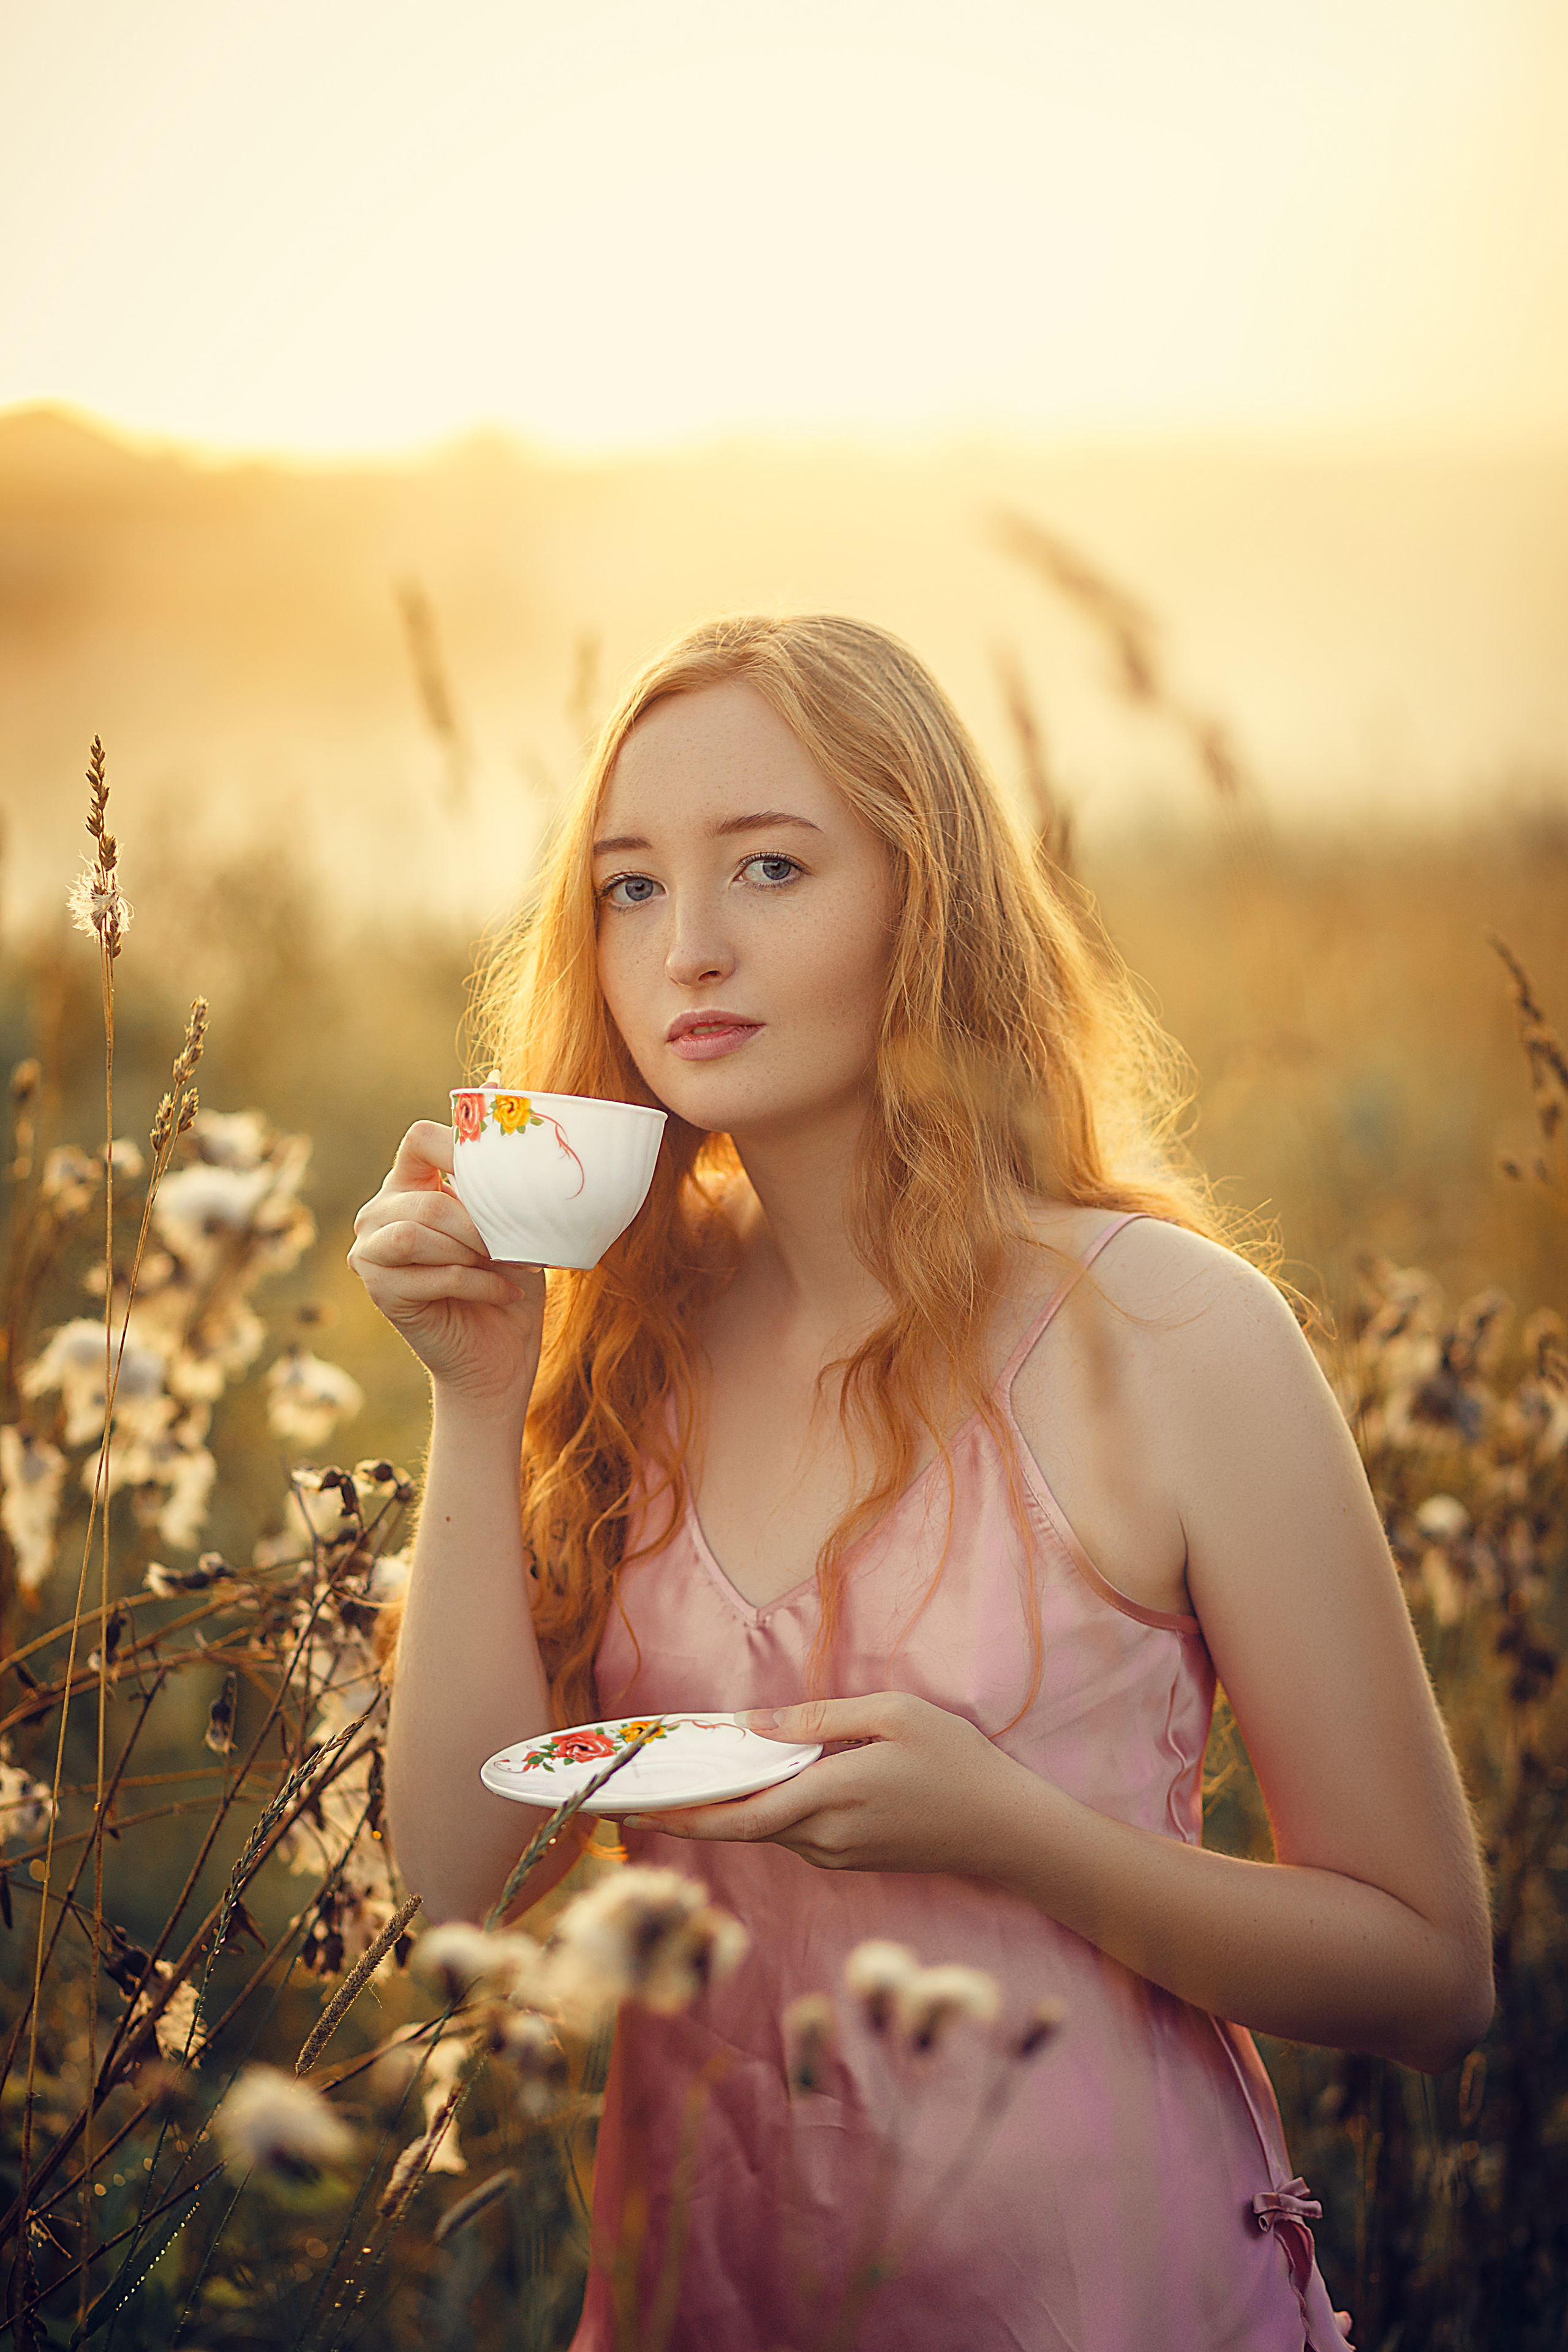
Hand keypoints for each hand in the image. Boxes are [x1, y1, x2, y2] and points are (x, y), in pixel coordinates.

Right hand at [348, 1121, 545, 1416]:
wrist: (500, 1354)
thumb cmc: (508, 1277)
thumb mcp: (510, 1211)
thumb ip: (495, 1155)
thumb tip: (493, 1077)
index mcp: (411, 1183)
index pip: (420, 1139)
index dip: (459, 1150)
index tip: (501, 1177)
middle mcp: (382, 1211)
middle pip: (427, 1196)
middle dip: (480, 1222)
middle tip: (512, 1243)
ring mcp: (373, 1251)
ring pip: (420, 1231)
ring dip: (474, 1250)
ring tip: (504, 1265)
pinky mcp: (379, 1289)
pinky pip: (430, 1273)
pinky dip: (477, 1282)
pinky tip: (503, 1290)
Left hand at [629, 1691, 1016, 1875]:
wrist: (1005, 1828)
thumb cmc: (955, 1762)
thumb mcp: (892, 1715)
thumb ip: (816, 1719)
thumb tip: (752, 1725)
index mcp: (830, 1798)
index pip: (738, 1818)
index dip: (684, 1817)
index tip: (640, 1810)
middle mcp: (825, 1838)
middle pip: (743, 1827)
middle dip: (697, 1808)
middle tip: (654, 1783)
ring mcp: (838, 1856)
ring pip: (770, 1829)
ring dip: (735, 1807)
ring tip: (700, 1773)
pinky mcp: (851, 1860)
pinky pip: (795, 1833)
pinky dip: (769, 1811)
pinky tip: (764, 1783)